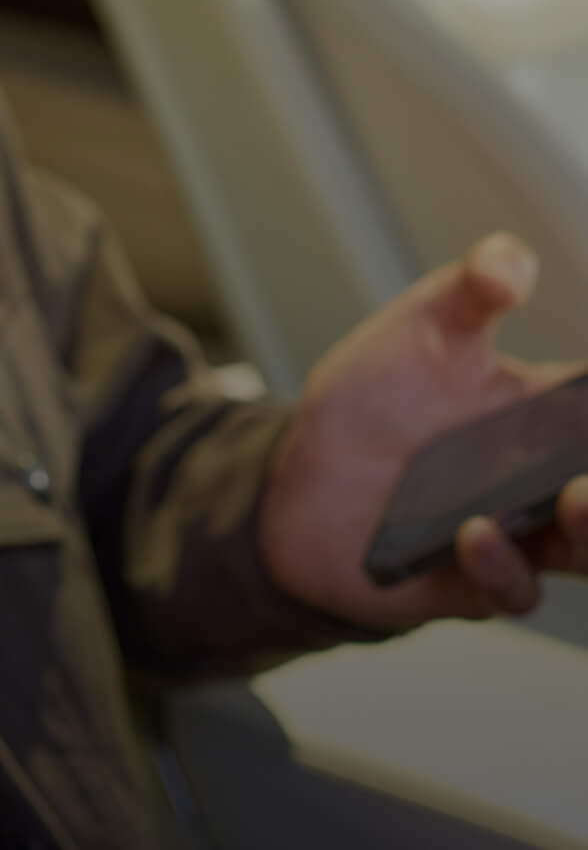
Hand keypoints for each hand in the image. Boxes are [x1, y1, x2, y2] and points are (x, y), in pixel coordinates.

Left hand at [259, 232, 587, 632]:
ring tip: (579, 503)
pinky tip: (474, 534)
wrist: (298, 475)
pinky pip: (509, 587)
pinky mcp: (472, 581)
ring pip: (586, 548)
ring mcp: (518, 535)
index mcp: (549, 414)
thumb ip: (471, 286)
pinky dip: (501, 565)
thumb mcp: (420, 325)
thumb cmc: (374, 398)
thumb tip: (510, 269)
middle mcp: (546, 480)